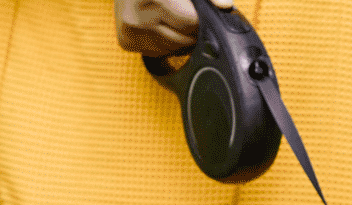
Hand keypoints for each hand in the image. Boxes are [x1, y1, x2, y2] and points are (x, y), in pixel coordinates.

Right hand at [115, 0, 233, 56]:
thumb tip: (225, 5)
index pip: (190, 21)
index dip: (201, 19)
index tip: (200, 13)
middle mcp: (136, 14)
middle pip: (182, 38)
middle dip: (192, 31)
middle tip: (189, 17)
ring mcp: (130, 30)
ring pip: (171, 48)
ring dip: (180, 39)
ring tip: (175, 20)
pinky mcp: (126, 42)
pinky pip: (158, 52)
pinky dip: (165, 44)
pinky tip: (162, 26)